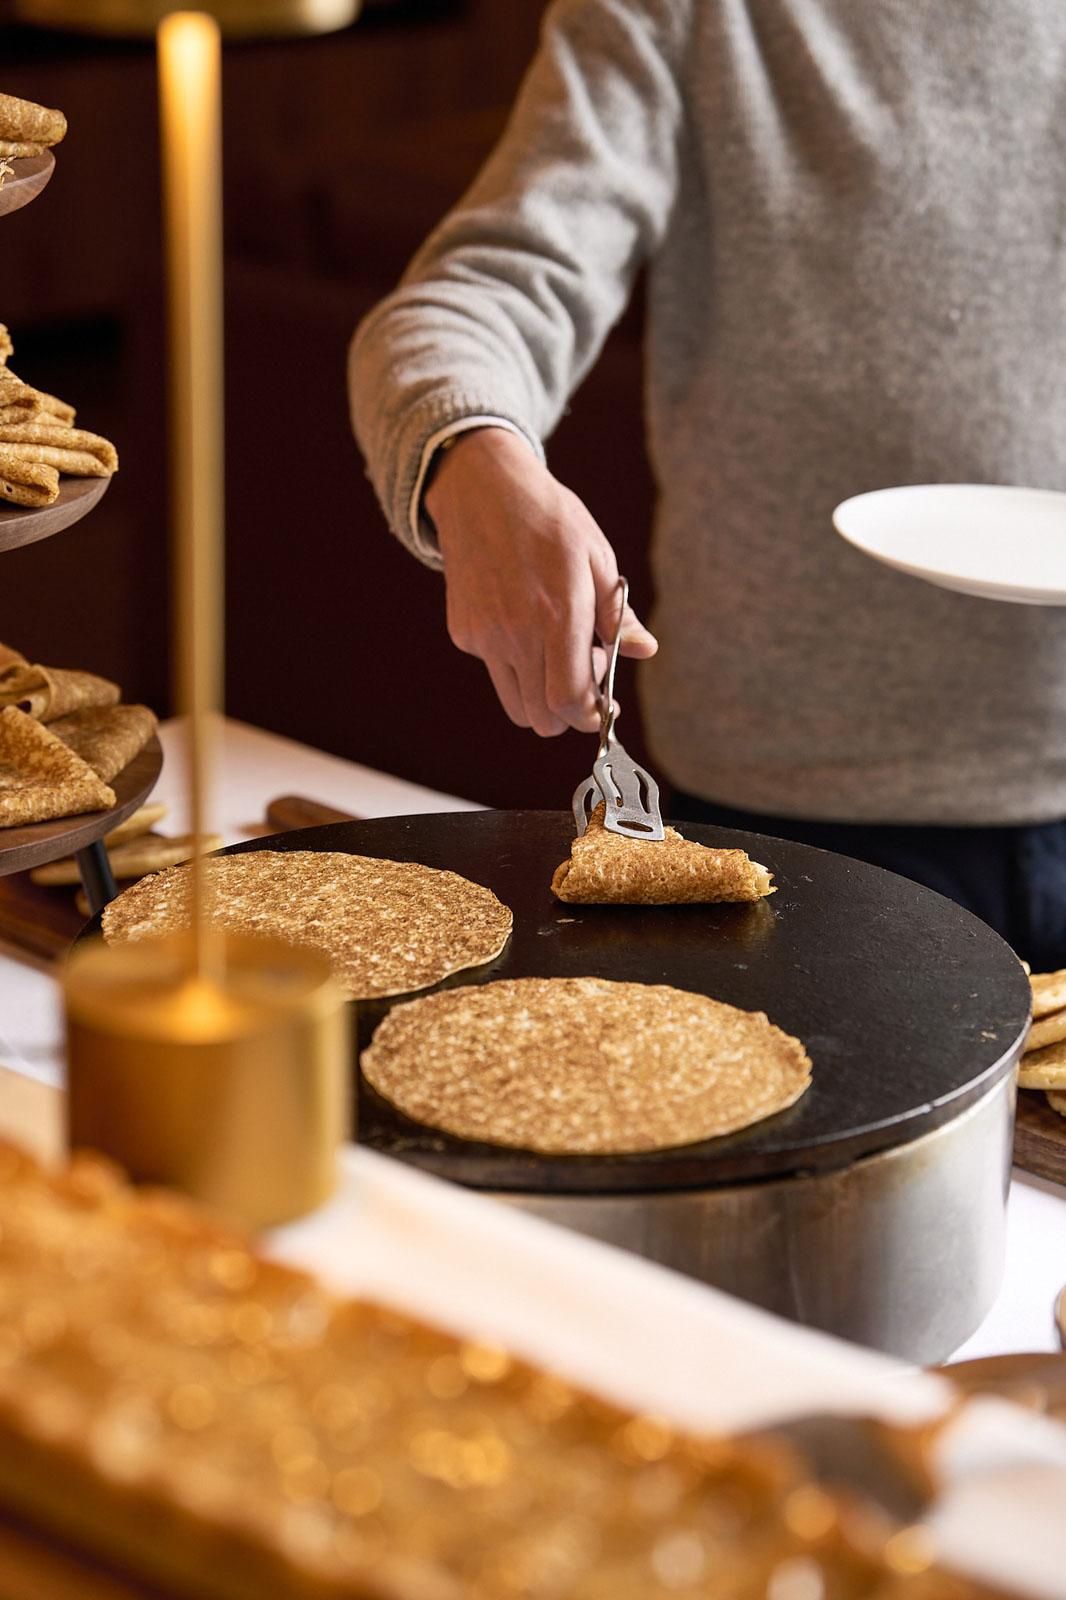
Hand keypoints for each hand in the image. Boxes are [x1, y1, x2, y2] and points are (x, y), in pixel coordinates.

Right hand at [425, 427, 657, 736]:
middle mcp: (516, 631)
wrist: (480, 488)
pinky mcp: (464, 633)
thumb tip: (644, 650)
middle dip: (568, 713)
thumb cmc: (548, 518)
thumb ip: (618, 614)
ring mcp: (484, 635)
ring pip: (515, 704)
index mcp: (558, 611)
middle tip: (583, 672)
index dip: (590, 717)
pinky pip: (495, 670)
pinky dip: (515, 663)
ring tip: (553, 652)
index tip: (605, 707)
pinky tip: (521, 619)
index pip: (569, 700)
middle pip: (542, 718)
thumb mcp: (596, 556)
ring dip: (541, 696)